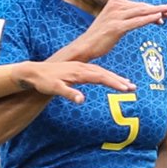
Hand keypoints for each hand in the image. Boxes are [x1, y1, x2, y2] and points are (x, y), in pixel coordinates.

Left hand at [15, 60, 134, 103]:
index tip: (125, 88)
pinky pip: (96, 72)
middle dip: (119, 80)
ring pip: (101, 72)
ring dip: (114, 78)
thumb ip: (69, 94)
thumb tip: (82, 100)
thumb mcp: (55, 89)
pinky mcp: (78, 70)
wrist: (34, 72)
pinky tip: (110, 79)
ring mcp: (80, 68)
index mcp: (79, 72)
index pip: (100, 76)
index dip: (114, 82)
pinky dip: (106, 76)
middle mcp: (82, 67)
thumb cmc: (44, 82)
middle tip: (132, 87)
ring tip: (127, 84)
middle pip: (104, 73)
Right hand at [73, 0, 166, 59]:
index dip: (152, 7)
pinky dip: (149, 19)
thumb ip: (125, 18)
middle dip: (158, 8)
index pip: (137, 5)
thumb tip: (140, 17)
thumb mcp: (112, 23)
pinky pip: (136, 21)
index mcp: (114, 3)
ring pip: (141, 12)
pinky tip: (158, 18)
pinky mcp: (116, 27)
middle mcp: (115, 7)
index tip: (164, 10)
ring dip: (157, 12)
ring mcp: (115, 16)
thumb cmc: (98, 38)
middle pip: (141, 7)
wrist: (84, 47)